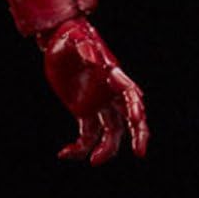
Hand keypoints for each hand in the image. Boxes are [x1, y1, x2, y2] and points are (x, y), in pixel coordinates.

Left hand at [39, 17, 148, 165]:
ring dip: (106, 148)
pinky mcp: (83, 111)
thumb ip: (85, 48)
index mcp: (113, 76)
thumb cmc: (71, 36)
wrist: (58, 41)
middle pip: (129, 118)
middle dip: (137, 135)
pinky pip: (87, 134)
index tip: (138, 121)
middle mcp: (110, 93)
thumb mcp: (75, 39)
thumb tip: (94, 60)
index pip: (131, 94)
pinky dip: (79, 147)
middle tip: (140, 153)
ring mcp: (98, 104)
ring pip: (110, 132)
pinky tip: (65, 154)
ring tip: (93, 161)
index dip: (136, 108)